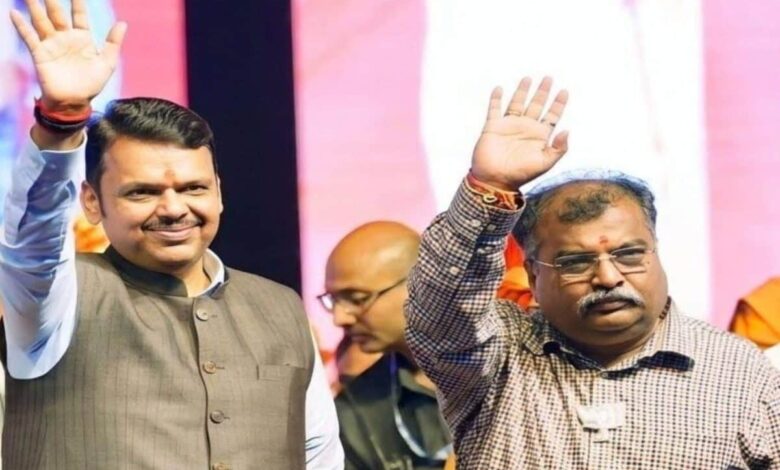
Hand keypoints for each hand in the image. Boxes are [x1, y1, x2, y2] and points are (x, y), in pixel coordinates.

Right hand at [9, 0, 125, 111]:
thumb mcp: (107, 63)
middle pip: (57, 13)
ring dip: (34, 6)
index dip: (78, 1)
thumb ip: (113, 43)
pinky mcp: (40, 54)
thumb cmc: (92, 84)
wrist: (75, 103)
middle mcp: (65, 37)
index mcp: (83, 38)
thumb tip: (123, 23)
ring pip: (41, 20)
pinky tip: (14, 13)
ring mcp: (52, 44)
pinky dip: (21, 25)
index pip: (79, 14)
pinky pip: (29, 37)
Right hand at [471, 77, 568, 190]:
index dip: (558, 104)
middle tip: (549, 78)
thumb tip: (567, 130)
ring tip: (528, 78)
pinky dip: (496, 99)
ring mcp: (509, 126)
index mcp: (539, 136)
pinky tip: (499, 89)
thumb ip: (559, 148)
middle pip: (536, 105)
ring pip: (517, 103)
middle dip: (543, 92)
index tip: (564, 91)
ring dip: (522, 91)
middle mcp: (525, 128)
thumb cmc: (521, 174)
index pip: (552, 116)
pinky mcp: (493, 127)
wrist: (495, 180)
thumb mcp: (545, 163)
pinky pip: (494, 109)